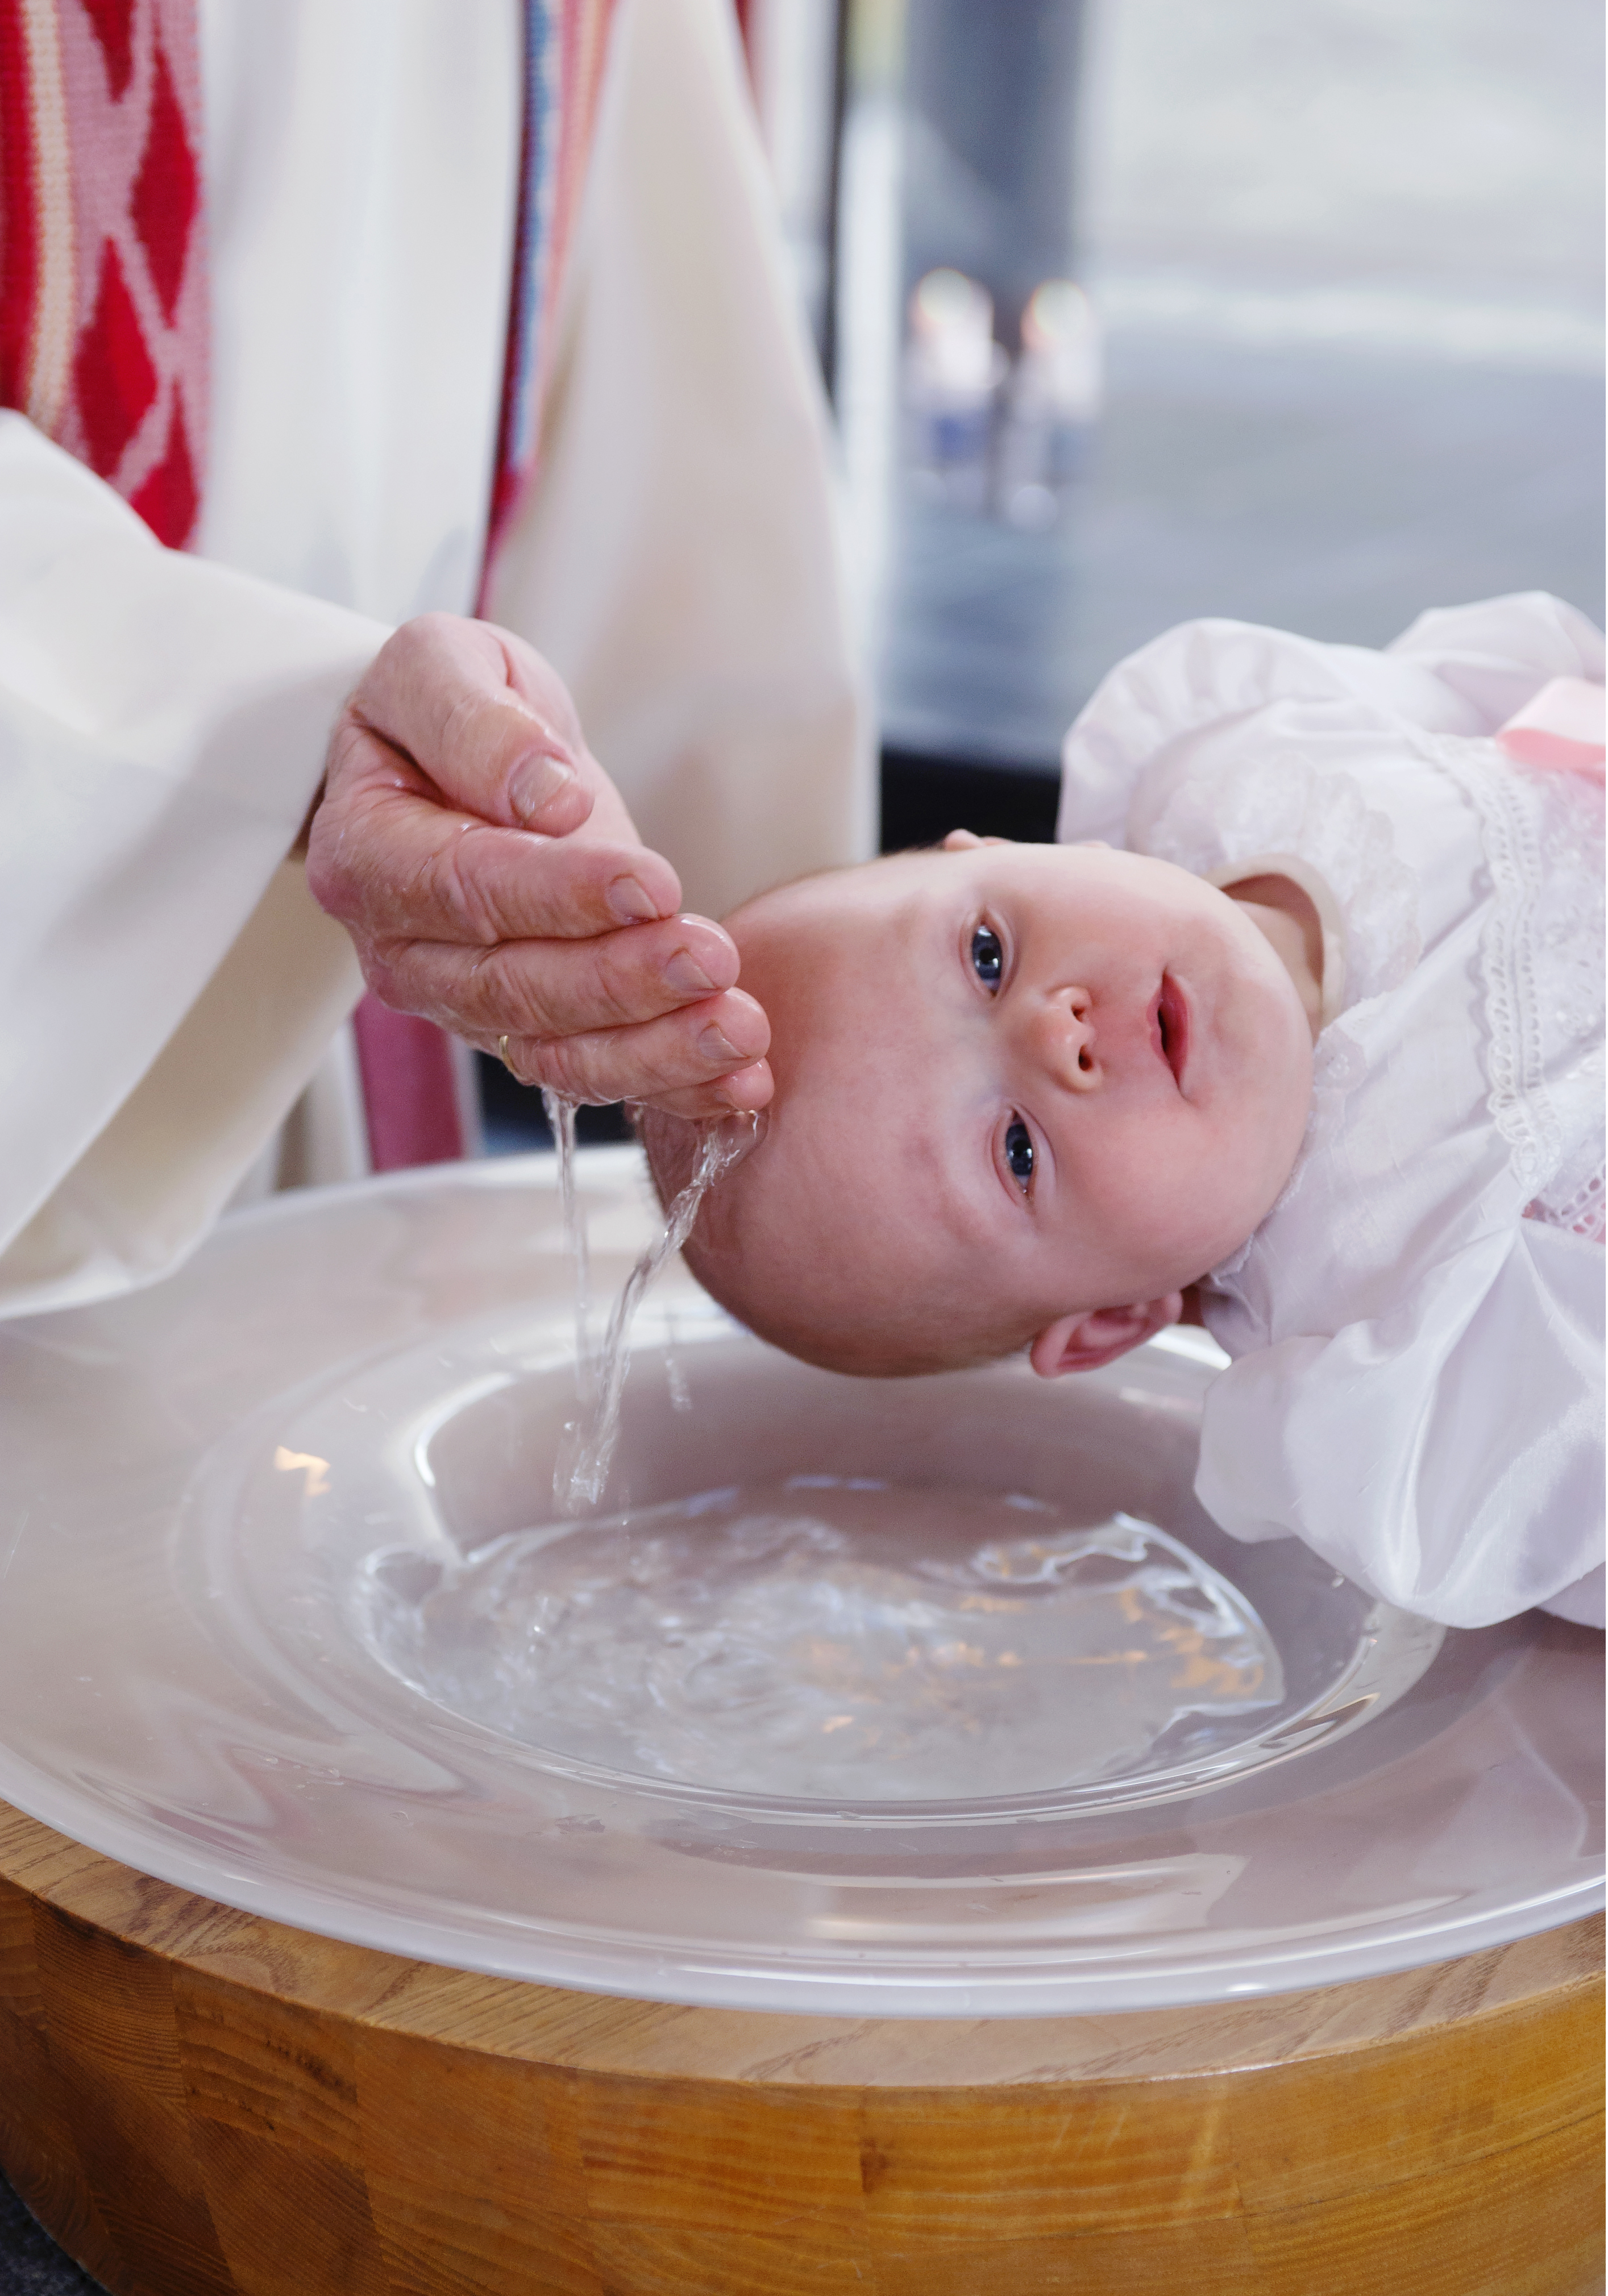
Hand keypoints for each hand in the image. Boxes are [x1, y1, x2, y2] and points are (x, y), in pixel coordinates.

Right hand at [306, 614, 771, 1115]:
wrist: (476, 760)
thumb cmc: (451, 709)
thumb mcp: (443, 663)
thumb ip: (475, 719)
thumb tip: (542, 793)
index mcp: (366, 853)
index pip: (463, 887)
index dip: (558, 893)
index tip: (649, 882)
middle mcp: (404, 948)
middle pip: (512, 985)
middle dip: (621, 981)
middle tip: (710, 959)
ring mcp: (463, 1001)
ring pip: (555, 1049)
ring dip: (655, 1050)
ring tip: (739, 1032)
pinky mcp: (530, 1028)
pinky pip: (594, 1073)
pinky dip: (670, 1085)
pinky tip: (738, 1084)